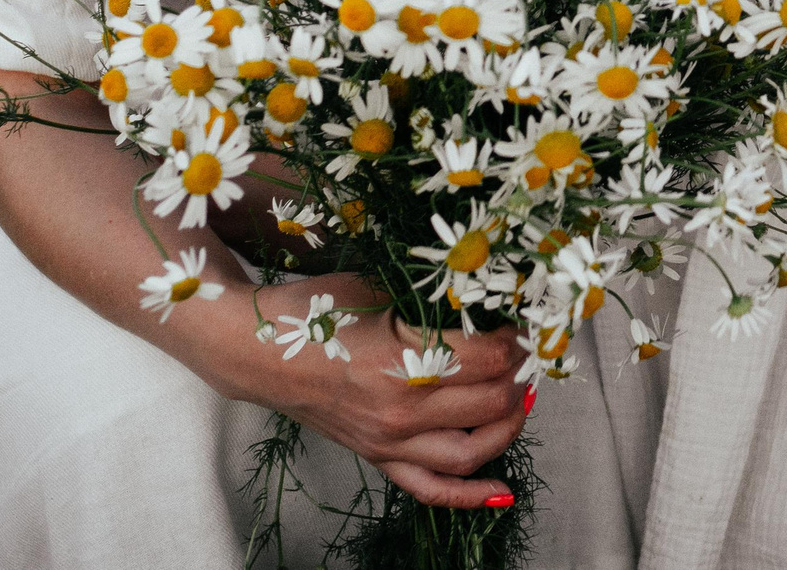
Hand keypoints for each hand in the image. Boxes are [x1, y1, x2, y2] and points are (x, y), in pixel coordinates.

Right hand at [244, 274, 530, 508]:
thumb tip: (490, 300)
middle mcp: (399, 412)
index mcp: (403, 363)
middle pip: (491, 403)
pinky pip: (431, 489)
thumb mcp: (380, 290)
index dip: (516, 338)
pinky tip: (503, 491)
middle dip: (520, 375)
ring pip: (471, 452)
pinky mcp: (378, 458)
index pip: (489, 358)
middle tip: (528, 353)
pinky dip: (470, 495)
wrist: (258, 352)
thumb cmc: (316, 311)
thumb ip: (434, 302)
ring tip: (522, 397)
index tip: (520, 322)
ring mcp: (388, 442)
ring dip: (509, 425)